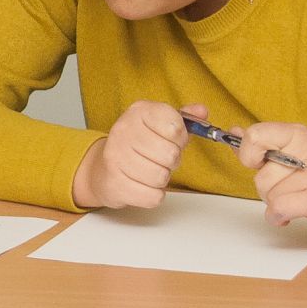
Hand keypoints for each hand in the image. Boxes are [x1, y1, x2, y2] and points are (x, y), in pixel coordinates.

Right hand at [72, 101, 204, 209]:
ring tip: (151, 170)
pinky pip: (152, 196)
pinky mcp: (115, 183)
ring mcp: (116, 157)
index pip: (175, 126)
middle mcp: (124, 130)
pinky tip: (143, 184)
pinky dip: (153, 195)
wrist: (104, 168)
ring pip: (161, 177)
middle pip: (170, 154)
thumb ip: (184, 118)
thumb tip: (202, 111)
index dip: (180, 137)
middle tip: (161, 158)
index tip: (172, 139)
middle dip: (172, 161)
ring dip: (162, 178)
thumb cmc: (138, 145)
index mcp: (138, 111)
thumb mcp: (160, 125)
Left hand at [238, 121, 306, 244]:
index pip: (255, 135)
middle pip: (259, 173)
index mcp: (299, 134)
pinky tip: (290, 215)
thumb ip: (262, 145)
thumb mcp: (292, 154)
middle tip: (289, 188)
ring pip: (268, 193)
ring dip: (275, 204)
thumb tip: (234, 133)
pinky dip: (278, 217)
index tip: (260, 164)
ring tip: (296, 200)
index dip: (248, 154)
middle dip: (266, 188)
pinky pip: (278, 208)